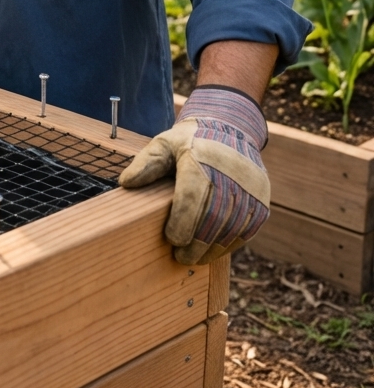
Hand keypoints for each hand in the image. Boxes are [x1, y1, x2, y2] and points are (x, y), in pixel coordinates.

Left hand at [118, 86, 269, 264]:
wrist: (230, 130)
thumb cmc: (189, 142)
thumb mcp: (164, 143)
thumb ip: (146, 163)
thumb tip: (126, 183)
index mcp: (202, 158)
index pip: (194, 196)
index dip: (183, 222)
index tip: (171, 239)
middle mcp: (231, 173)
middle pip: (214, 217)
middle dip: (197, 242)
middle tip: (180, 257)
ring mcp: (251, 189)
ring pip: (232, 228)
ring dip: (213, 248)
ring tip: (194, 258)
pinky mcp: (261, 201)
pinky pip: (247, 229)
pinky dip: (229, 244)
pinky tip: (213, 250)